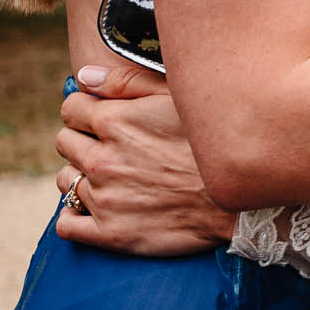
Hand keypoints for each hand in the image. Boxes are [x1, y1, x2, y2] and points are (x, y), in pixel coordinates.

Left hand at [53, 63, 236, 256]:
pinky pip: (67, 223)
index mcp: (115, 121)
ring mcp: (104, 198)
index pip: (70, 108)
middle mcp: (102, 159)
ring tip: (115, 179)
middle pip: (64, 142)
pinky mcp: (109, 233)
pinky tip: (96, 210)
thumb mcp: (180, 98)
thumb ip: (127, 81)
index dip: (87, 111)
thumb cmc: (214, 144)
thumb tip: (84, 76)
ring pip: (65, 181)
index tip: (106, 120)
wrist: (244, 204)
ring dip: (82, 177)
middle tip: (115, 149)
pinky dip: (75, 216)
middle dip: (84, 141)